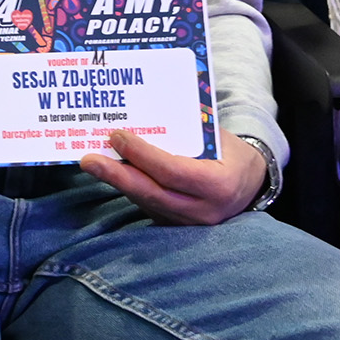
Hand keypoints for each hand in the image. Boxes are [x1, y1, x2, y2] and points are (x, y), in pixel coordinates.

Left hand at [79, 130, 265, 225]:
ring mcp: (190, 223)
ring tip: (93, 163)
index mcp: (218, 184)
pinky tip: (111, 173)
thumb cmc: (232, 152)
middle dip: (117, 176)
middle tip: (89, 160)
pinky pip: (149, 206)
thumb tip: (144, 113)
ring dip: (118, 182)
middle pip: (152, 193)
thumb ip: (187, 130)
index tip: (117, 136)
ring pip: (147, 202)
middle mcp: (203, 210)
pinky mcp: (178, 226)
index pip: (172, 171)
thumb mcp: (217, 137)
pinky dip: (129, 188)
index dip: (142, 155)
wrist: (250, 184)